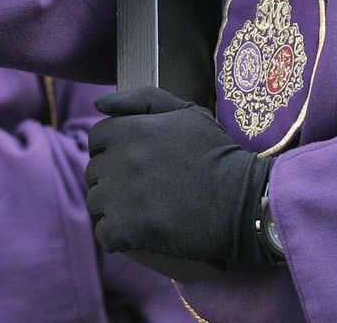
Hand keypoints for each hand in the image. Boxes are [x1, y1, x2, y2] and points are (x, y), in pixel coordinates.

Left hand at [85, 88, 273, 270]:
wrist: (241, 200)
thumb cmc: (216, 153)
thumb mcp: (186, 112)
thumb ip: (141, 99)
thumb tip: (98, 104)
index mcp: (130, 130)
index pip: (97, 139)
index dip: (111, 149)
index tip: (131, 162)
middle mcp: (120, 160)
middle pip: (94, 172)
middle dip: (112, 179)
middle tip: (142, 188)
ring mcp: (121, 196)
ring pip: (97, 203)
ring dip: (114, 208)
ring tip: (142, 210)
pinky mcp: (127, 230)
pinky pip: (105, 234)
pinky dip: (118, 236)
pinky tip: (139, 232)